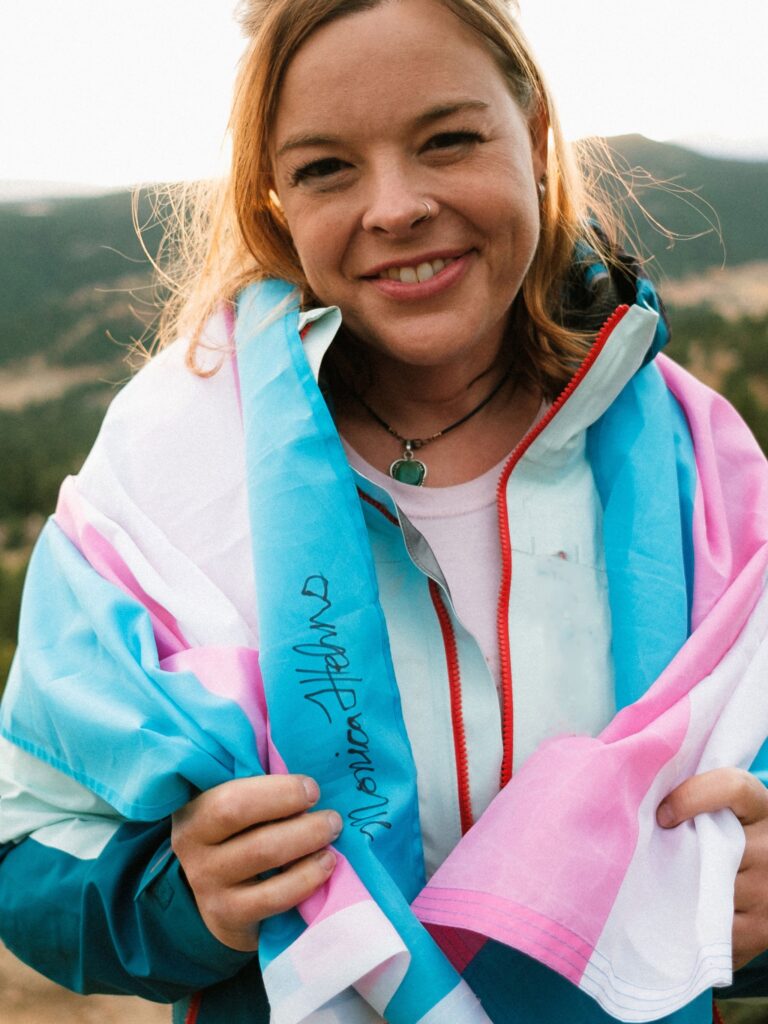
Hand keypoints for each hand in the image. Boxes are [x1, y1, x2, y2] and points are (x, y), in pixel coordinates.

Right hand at [172, 775, 341, 950]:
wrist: (224, 898)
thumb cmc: (241, 835)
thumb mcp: (238, 806)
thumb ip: (259, 788)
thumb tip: (305, 773)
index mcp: (194, 811)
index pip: (231, 798)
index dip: (278, 791)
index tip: (312, 789)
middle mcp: (191, 847)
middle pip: (245, 821)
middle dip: (296, 812)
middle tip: (332, 815)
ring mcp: (206, 885)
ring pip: (262, 854)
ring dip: (307, 839)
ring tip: (332, 832)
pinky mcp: (227, 916)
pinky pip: (273, 897)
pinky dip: (306, 878)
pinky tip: (326, 864)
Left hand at [657, 768, 767, 969]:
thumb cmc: (731, 837)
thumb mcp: (728, 812)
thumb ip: (698, 801)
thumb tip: (644, 799)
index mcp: (761, 807)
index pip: (730, 787)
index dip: (689, 797)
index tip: (662, 815)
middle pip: (712, 845)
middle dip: (679, 853)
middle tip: (657, 858)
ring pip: (706, 890)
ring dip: (681, 891)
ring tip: (667, 887)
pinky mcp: (763, 929)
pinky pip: (713, 928)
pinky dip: (693, 925)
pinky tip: (685, 917)